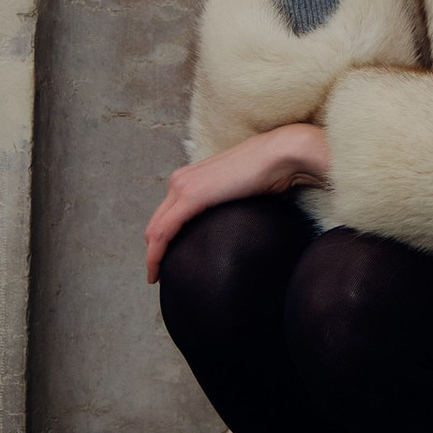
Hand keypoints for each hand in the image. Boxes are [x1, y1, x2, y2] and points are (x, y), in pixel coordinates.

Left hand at [145, 125, 331, 282]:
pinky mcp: (191, 196)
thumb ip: (224, 204)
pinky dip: (157, 254)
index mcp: (190, 178)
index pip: (165, 215)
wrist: (280, 156)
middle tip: (156, 275)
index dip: (160, 240)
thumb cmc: (269, 174)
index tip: (163, 262)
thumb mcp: (238, 193)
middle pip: (156, 223)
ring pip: (154, 230)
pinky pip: (164, 231)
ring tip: (156, 277)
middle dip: (153, 251)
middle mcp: (180, 180)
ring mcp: (183, 186)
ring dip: (152, 256)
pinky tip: (157, 271)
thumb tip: (227, 224)